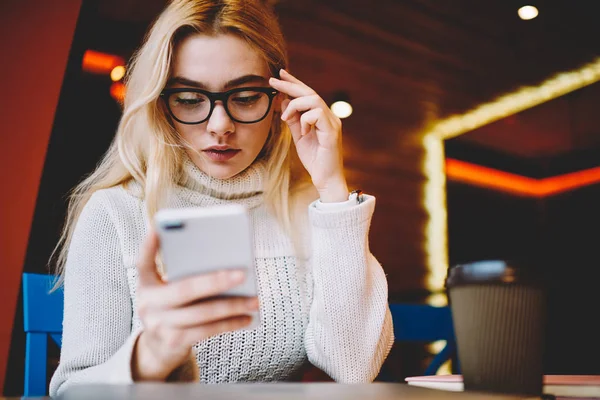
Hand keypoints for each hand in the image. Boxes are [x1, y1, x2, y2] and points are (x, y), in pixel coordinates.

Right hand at [132, 230, 258, 380]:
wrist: (158, 348)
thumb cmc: (173, 308)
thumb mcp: (169, 291)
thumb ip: (184, 276)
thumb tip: (226, 264)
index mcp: (146, 284)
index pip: (143, 261)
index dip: (149, 245)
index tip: (157, 226)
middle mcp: (148, 303)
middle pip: (185, 289)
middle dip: (216, 281)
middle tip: (243, 273)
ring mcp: (159, 325)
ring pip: (202, 313)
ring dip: (232, 306)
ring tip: (255, 300)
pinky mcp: (173, 342)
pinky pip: (207, 330)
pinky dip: (230, 323)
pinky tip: (247, 317)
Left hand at [269, 69, 348, 202]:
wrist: (326, 179)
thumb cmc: (314, 160)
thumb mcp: (299, 136)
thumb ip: (293, 120)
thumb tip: (284, 101)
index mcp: (322, 117)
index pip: (308, 94)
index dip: (294, 83)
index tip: (280, 75)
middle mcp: (329, 116)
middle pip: (310, 93)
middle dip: (290, 85)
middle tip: (273, 81)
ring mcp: (332, 123)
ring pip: (314, 100)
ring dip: (295, 105)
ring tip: (285, 116)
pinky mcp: (332, 132)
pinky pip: (317, 114)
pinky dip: (305, 120)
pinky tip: (303, 132)